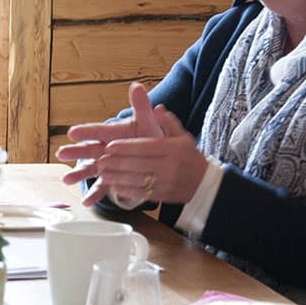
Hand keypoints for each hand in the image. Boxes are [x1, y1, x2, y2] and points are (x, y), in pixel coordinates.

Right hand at [56, 81, 162, 204]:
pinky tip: (86, 202)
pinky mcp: (112, 177)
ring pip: (91, 168)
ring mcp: (108, 163)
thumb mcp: (147, 121)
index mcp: (114, 133)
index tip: (72, 133)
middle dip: (75, 152)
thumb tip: (137, 85)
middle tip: (62, 153)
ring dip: (79, 174)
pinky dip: (94, 194)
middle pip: (89, 149)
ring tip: (67, 179)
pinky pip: (102, 186)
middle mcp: (107, 147)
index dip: (86, 132)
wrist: (157, 155)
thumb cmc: (150, 136)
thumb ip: (140, 105)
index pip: (98, 131)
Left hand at [92, 106, 208, 206]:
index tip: (110, 146)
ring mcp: (165, 183)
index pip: (145, 148)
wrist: (205, 184)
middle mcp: (168, 167)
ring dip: (117, 178)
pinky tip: (113, 186)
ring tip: (102, 173)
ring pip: (137, 180)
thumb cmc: (190, 158)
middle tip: (100, 160)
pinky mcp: (162, 196)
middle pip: (138, 164)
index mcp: (172, 150)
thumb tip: (157, 108)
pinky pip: (141, 194)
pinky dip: (126, 191)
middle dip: (117, 163)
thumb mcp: (183, 136)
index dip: (125, 147)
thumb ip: (168, 122)